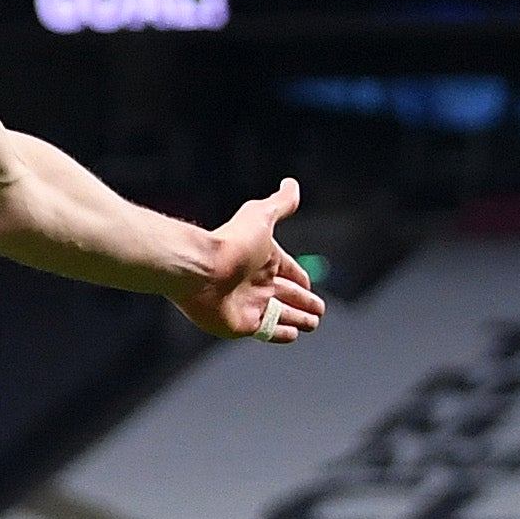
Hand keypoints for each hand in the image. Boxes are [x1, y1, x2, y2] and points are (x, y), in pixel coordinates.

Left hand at [176, 179, 326, 343]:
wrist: (199, 270)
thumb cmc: (230, 243)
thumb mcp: (260, 216)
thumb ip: (279, 203)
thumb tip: (291, 183)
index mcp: (265, 260)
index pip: (290, 271)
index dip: (301, 277)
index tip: (310, 283)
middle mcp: (259, 283)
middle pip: (288, 295)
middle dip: (305, 302)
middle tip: (320, 310)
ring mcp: (251, 305)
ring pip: (283, 314)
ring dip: (299, 319)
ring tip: (313, 323)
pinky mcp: (243, 325)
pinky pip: (268, 332)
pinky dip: (282, 334)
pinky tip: (293, 335)